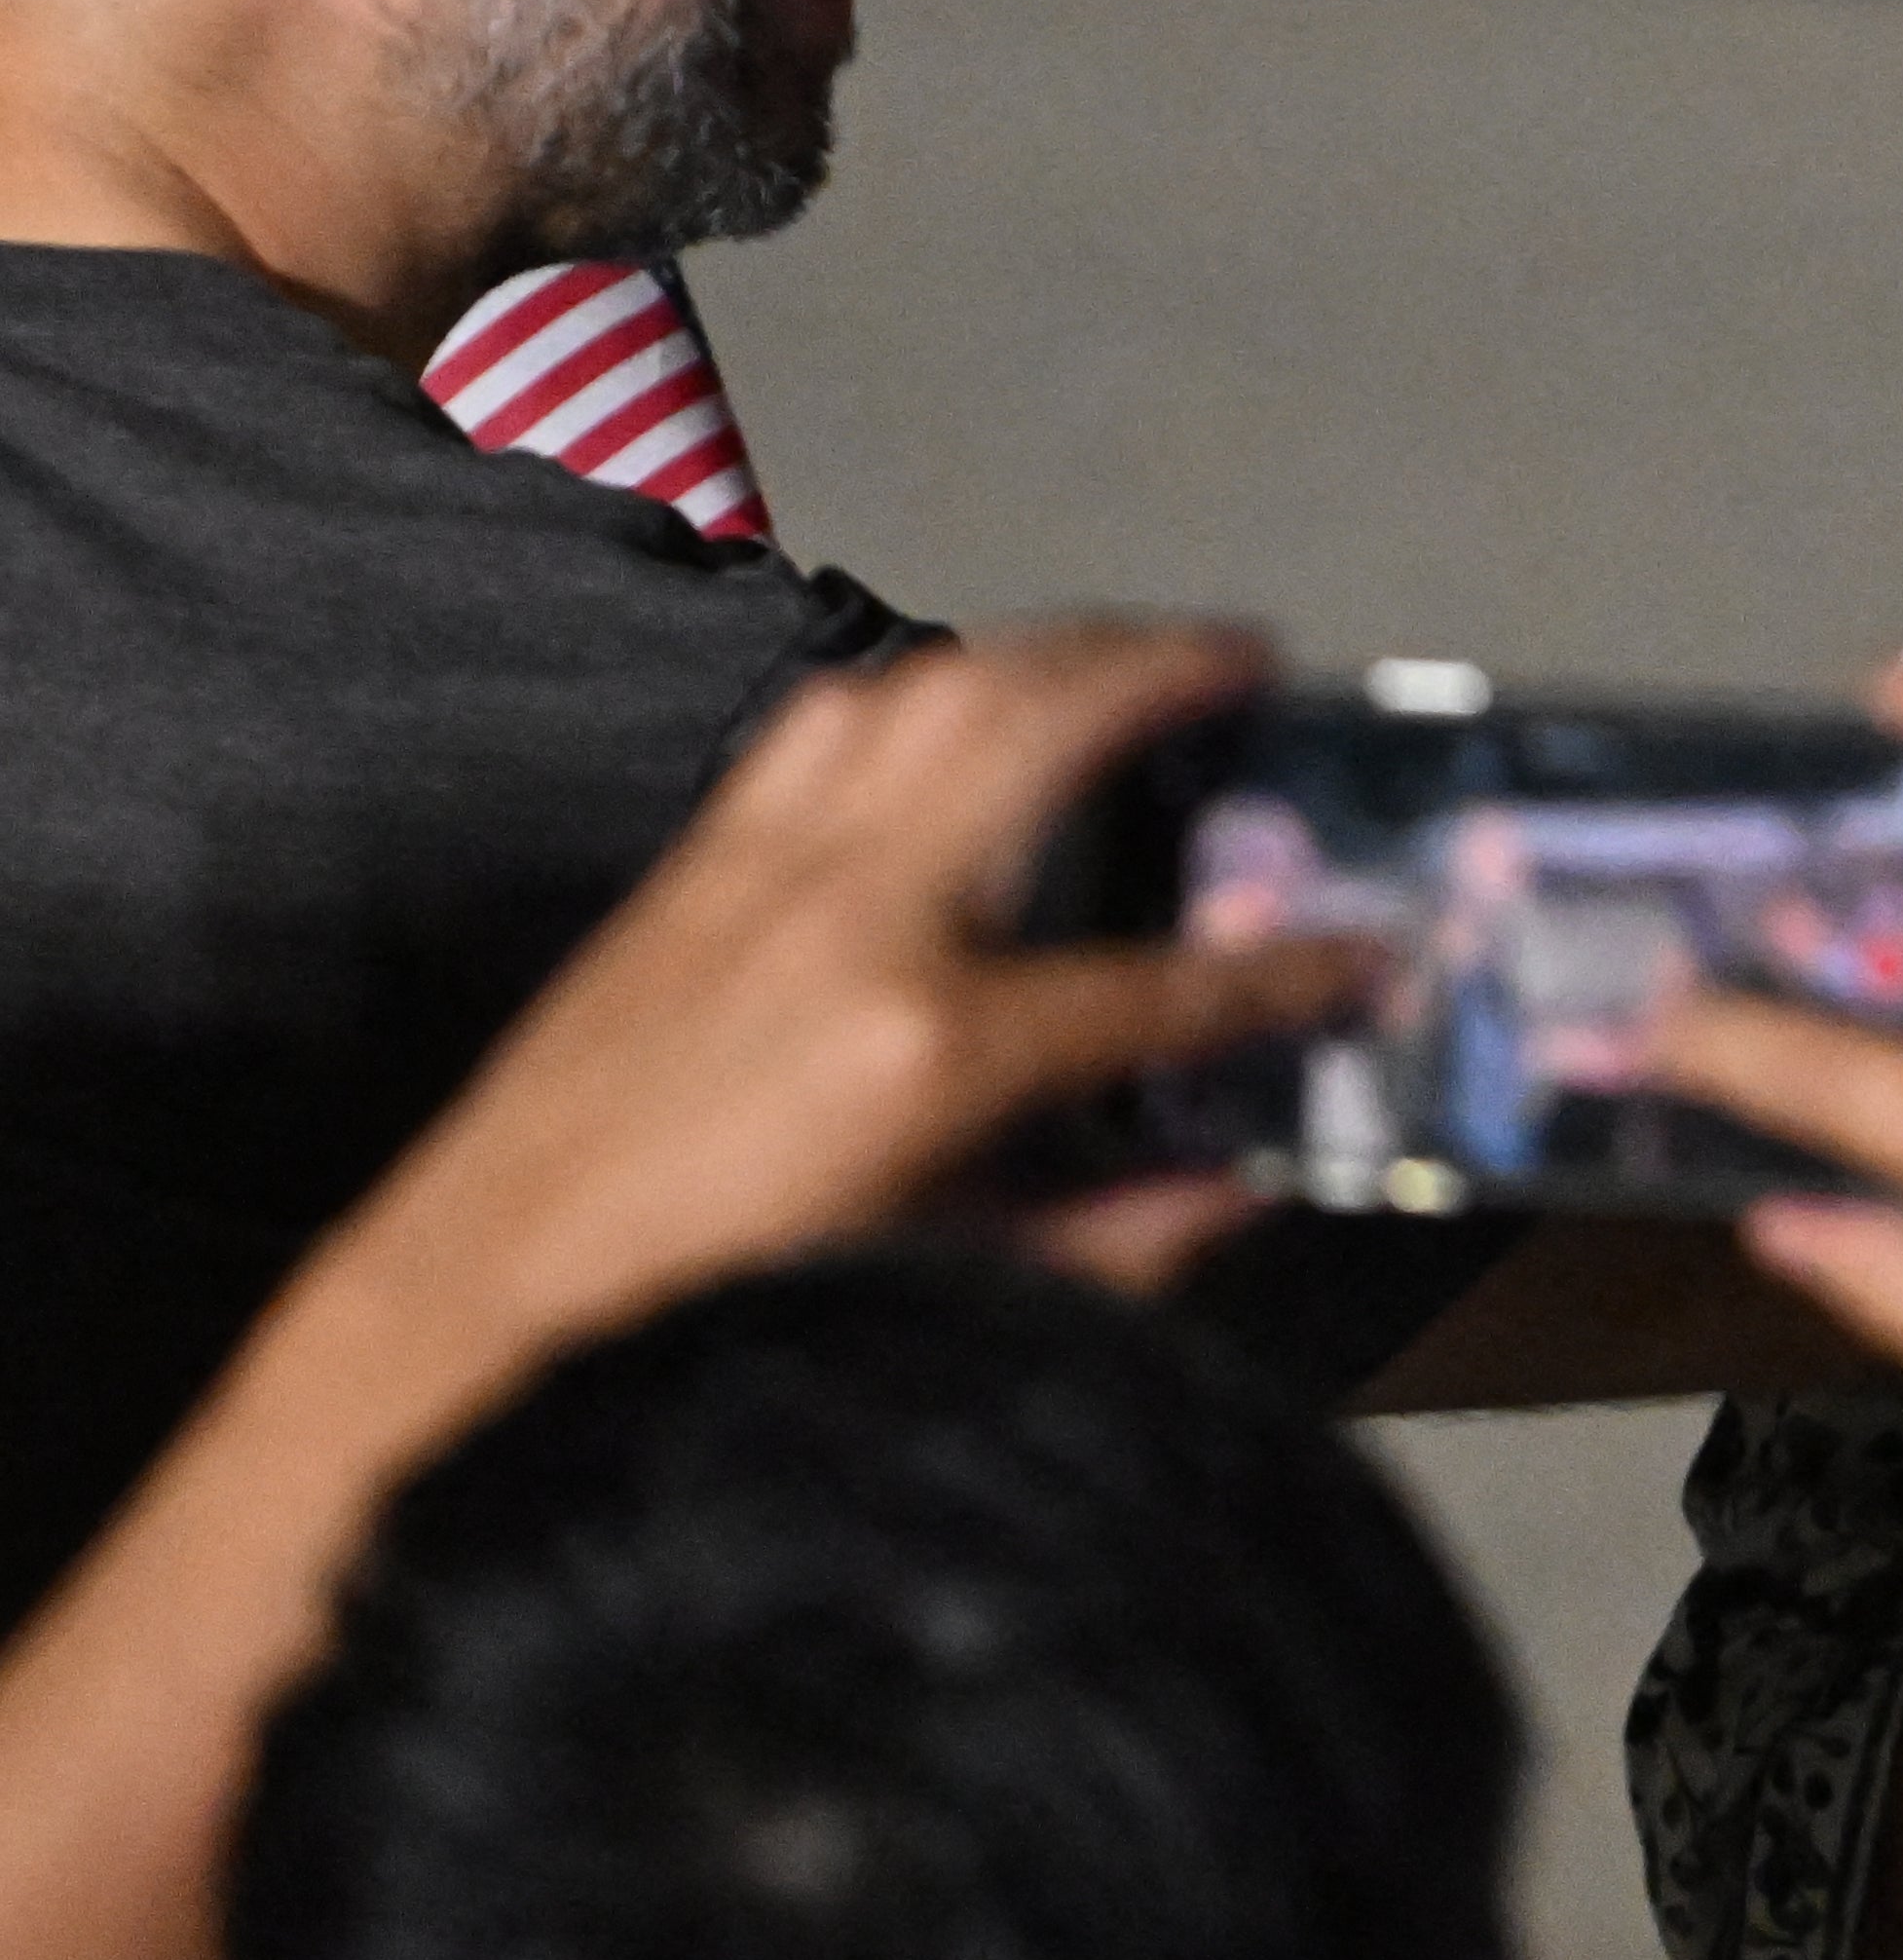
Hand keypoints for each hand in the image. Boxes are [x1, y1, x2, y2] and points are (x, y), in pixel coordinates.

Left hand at [290, 627, 1376, 1429]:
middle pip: (1041, 726)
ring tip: (1124, 649)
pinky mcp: (694, 863)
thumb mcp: (946, 1297)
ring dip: (1046, 645)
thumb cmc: (707, 1314)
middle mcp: (855, 919)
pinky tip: (954, 698)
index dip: (1287, 974)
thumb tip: (1243, 1188)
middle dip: (1164, 670)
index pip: (1163, 984)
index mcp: (932, 1048)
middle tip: (1249, 658)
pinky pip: (822, 723)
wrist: (482, 1297)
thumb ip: (1117, 1241)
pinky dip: (912, 683)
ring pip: (929, 686)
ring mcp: (764, 872)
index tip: (1365, 954)